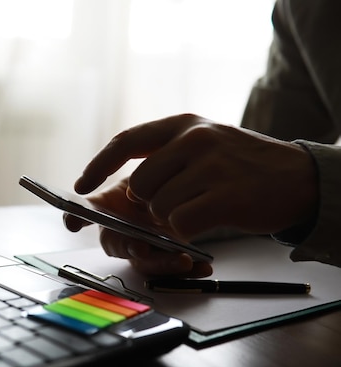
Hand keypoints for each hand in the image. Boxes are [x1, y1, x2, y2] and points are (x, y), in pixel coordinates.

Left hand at [69, 113, 318, 274]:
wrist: (299, 178)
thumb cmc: (241, 167)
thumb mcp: (204, 143)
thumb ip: (166, 156)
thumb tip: (126, 187)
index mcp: (183, 124)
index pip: (126, 141)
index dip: (98, 165)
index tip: (81, 186)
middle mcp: (195, 138)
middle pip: (140, 184)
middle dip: (150, 202)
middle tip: (178, 202)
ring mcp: (211, 166)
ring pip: (159, 207)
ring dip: (174, 217)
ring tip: (204, 205)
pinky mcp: (225, 196)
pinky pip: (181, 224)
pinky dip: (188, 229)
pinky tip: (211, 218)